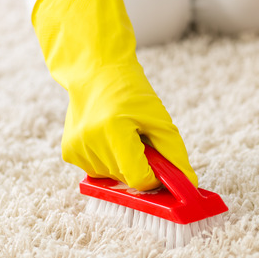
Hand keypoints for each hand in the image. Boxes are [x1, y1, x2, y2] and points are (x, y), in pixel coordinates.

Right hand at [32, 0, 196, 190]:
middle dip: (140, 167)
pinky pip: (96, 172)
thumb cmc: (132, 94)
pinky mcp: (69, 152)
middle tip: (140, 140)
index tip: (160, 167)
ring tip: (123, 134)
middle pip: (126, 180)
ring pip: (111, 178)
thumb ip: (175, 154)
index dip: (154, 178)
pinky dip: (108, 161)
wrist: (97, 74)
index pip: (138, 179)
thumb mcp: (160, 120)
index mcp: (114, 131)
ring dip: (123, 164)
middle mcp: (90, 142)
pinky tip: (108, 138)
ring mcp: (76, 149)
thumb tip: (189, 184)